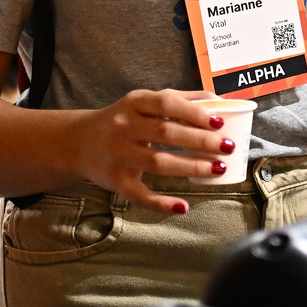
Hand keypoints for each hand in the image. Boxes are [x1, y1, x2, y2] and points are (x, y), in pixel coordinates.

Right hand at [75, 89, 231, 212]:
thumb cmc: (124, 120)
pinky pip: (140, 194)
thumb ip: (180, 99)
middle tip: (227, 147)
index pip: (167, 104)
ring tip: (218, 168)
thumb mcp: (144, 102)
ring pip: (158, 162)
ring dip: (191, 166)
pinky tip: (183, 206)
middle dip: (201, 141)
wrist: (79, 142)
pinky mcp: (115, 181)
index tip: (220, 122)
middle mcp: (123, 126)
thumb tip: (221, 102)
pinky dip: (161, 203)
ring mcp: (118, 155)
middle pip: (167, 133)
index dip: (195, 113)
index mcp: (134, 102)